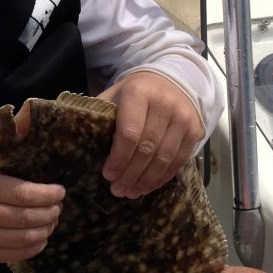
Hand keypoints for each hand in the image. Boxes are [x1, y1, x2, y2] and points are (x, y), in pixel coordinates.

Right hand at [0, 170, 64, 263]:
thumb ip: (12, 180)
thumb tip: (47, 186)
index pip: (21, 193)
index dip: (45, 194)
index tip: (59, 192)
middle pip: (25, 217)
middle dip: (49, 212)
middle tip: (57, 208)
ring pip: (25, 237)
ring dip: (45, 229)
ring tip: (51, 221)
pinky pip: (19, 254)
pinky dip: (36, 245)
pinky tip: (41, 237)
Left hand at [98, 70, 202, 197]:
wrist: (171, 80)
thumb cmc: (134, 93)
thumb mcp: (114, 96)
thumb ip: (100, 115)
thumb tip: (77, 141)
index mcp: (139, 93)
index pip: (129, 133)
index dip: (118, 158)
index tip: (107, 174)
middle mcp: (164, 104)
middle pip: (147, 149)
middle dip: (130, 174)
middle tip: (117, 190)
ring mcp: (183, 118)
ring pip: (164, 158)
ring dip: (146, 180)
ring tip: (131, 192)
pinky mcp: (194, 130)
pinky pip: (179, 160)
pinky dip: (162, 177)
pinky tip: (148, 186)